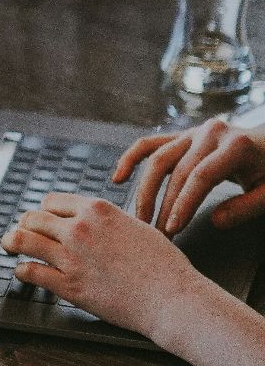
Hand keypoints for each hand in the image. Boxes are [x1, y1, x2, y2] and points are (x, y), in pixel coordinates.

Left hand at [3, 193, 218, 335]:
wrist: (173, 299)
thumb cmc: (164, 266)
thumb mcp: (137, 226)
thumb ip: (108, 220)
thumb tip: (92, 218)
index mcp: (97, 210)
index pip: (52, 201)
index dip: (45, 211)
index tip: (42, 218)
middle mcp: (79, 229)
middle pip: (33, 218)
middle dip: (25, 224)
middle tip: (21, 231)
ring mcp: (71, 256)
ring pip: (22, 239)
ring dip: (12, 242)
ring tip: (9, 245)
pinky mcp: (68, 284)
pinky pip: (30, 271)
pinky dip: (21, 270)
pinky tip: (23, 271)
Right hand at [116, 119, 264, 235]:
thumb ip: (246, 207)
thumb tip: (215, 222)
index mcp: (235, 145)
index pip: (200, 176)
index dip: (183, 204)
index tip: (172, 229)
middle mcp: (209, 133)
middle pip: (176, 170)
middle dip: (163, 204)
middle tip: (155, 233)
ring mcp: (193, 132)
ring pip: (158, 158)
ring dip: (145, 189)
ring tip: (140, 217)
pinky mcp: (182, 136)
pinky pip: (150, 144)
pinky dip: (131, 159)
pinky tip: (119, 178)